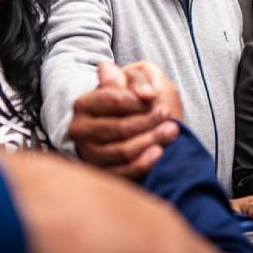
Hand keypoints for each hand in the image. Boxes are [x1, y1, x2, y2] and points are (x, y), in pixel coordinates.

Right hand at [68, 62, 178, 178]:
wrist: (131, 127)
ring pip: (123, 151)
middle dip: (147, 121)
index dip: (136, 100)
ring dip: (151, 140)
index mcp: (84, 104)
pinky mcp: (103, 174)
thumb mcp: (135, 80)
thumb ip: (138, 79)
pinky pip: (124, 172)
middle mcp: (81, 130)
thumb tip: (147, 94)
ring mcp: (90, 154)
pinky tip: (158, 152)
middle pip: (119, 127)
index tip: (155, 97)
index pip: (112, 100)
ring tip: (171, 131)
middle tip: (167, 114)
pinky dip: (143, 163)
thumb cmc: (132, 102)